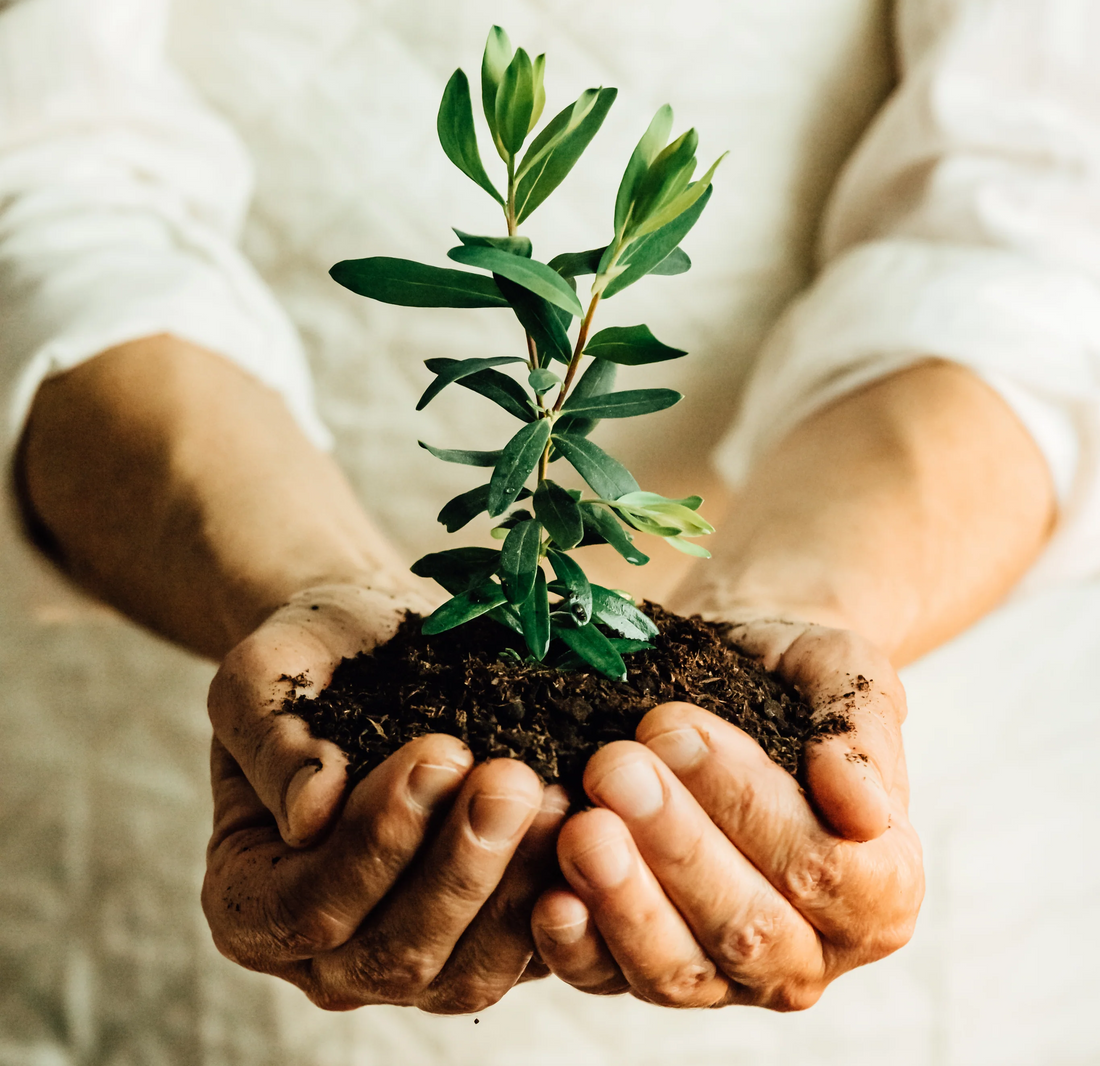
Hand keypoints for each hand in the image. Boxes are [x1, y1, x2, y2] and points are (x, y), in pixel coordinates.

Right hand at [203, 582, 567, 1012]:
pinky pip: (533, 951)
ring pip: (471, 971)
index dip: (376, 842)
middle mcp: (330, 952)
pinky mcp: (490, 939)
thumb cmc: (313, 656)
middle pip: (396, 953)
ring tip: (558, 800)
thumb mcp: (266, 675)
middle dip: (460, 867)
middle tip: (512, 779)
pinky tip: (592, 827)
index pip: (308, 907)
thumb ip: (274, 741)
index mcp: (252, 899)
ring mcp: (416, 955)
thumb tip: (309, 812)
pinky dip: (567, 898)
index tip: (440, 753)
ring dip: (518, 887)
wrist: (381, 642)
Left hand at [530, 619, 923, 1008]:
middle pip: (748, 928)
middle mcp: (809, 949)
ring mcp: (727, 973)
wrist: (734, 675)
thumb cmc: (794, 677)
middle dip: (675, 846)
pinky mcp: (646, 969)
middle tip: (615, 768)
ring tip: (581, 826)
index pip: (822, 869)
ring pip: (679, 969)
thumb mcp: (846, 678)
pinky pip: (611, 980)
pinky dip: (578, 946)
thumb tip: (864, 811)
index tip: (680, 733)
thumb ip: (863, 739)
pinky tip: (548, 897)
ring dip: (624, 899)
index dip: (747, 806)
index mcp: (880, 889)